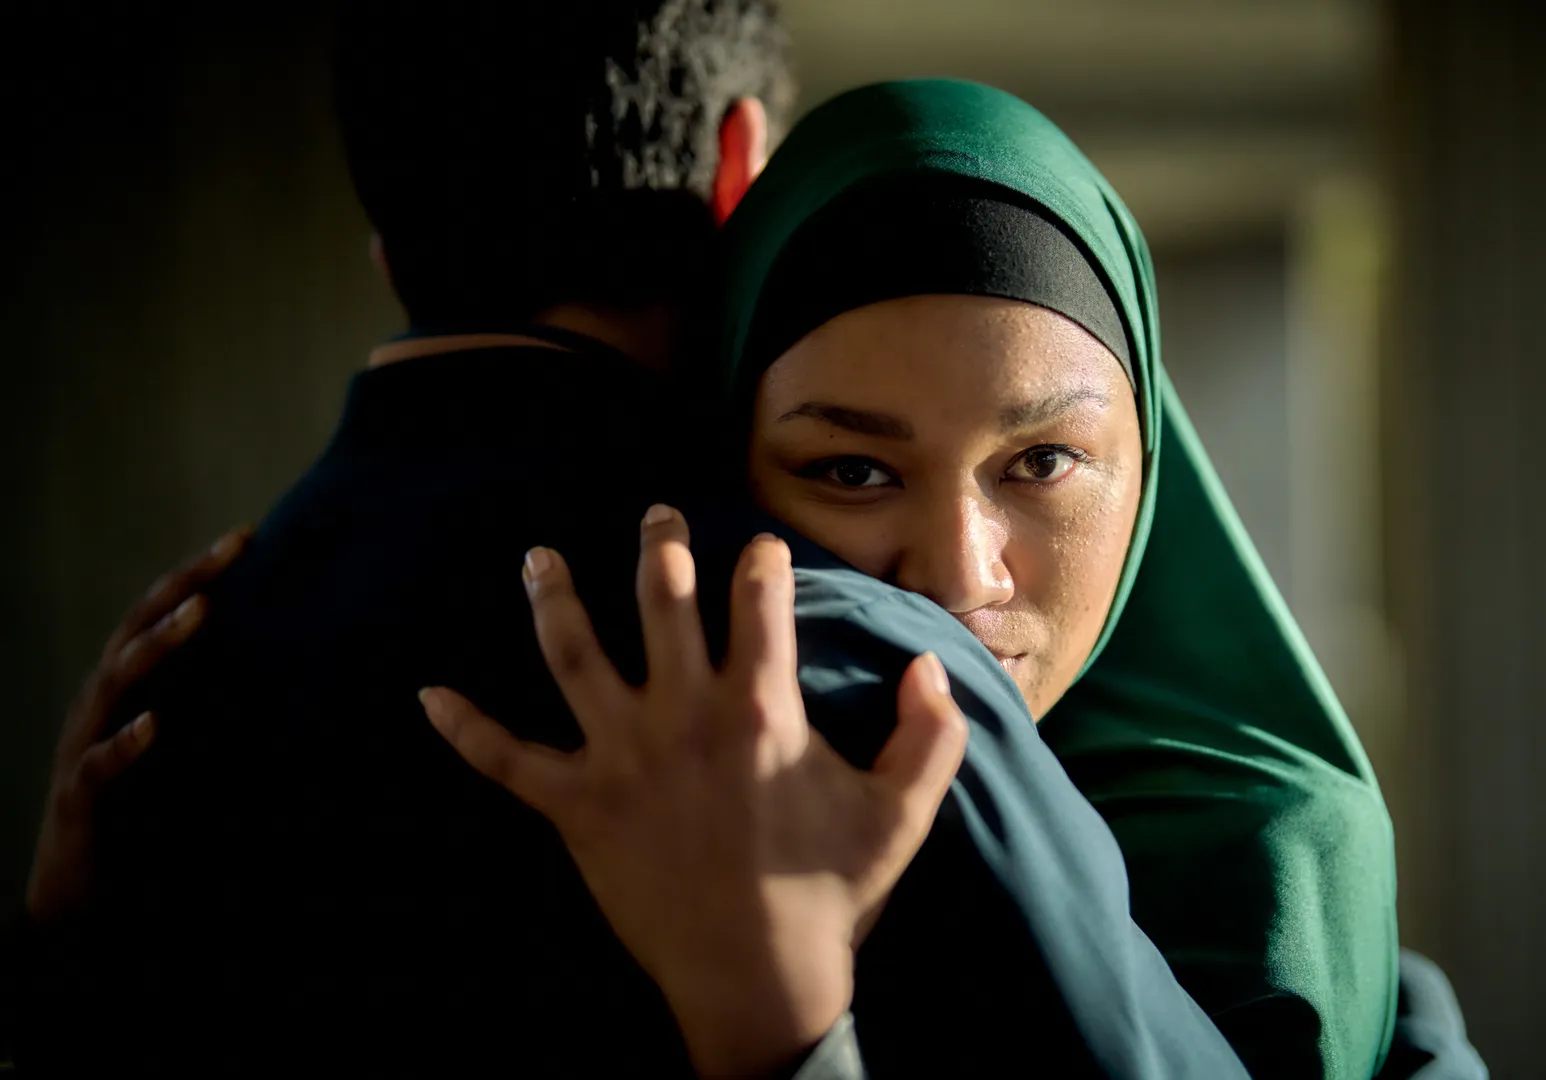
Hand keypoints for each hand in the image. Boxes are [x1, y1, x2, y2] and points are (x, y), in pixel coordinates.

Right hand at [25, 525, 250, 924]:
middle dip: (184, 586)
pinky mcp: (80, 794)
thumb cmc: (142, 800)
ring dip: (159, 644)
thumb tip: (295, 665)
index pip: (165, 612)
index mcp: (131, 682)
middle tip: (228, 553)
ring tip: (199, 614)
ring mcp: (86, 741)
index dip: (200, 572)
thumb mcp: (187, 738)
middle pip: (138, 626)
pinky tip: (154, 726)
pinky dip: (126, 741)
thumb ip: (221, 698)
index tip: (246, 536)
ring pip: (116, 680)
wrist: (82, 884)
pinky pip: (100, 764)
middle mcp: (104, 700)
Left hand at [420, 506, 967, 1079]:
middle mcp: (682, 717)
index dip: (762, 567)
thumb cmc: (832, 894)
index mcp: (760, 710)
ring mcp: (621, 759)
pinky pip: (509, 761)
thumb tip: (933, 666)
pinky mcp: (577, 807)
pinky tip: (429, 696)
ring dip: (552, 600)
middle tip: (655, 516)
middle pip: (662, 605)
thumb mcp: (903, 813)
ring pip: (574, 657)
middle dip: (661, 551)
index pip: (761, 606)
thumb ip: (931, 734)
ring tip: (537, 557)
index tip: (760, 550)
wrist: (757, 982)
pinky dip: (467, 730)